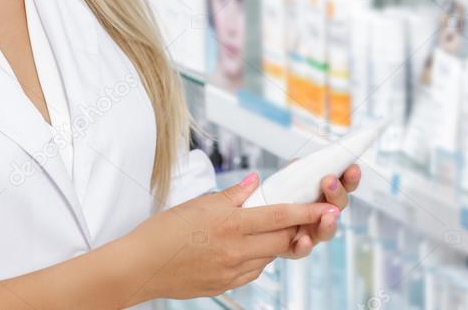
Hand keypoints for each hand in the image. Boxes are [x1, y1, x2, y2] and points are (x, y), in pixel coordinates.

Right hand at [123, 172, 336, 302]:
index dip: (307, 211)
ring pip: (269, 257)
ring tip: (270, 230)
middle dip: (298, 228)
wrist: (141, 266)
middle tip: (306, 217)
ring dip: (276, 243)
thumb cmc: (164, 231)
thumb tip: (254, 183)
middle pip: (282, 240)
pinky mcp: (225, 285)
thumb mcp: (199, 203)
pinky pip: (253, 272)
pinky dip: (258, 259)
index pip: (280, 216)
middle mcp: (236, 251)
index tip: (327, 207)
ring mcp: (231, 271)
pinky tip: (250, 249)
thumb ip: (232, 195)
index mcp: (231, 224)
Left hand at [281, 164, 361, 258]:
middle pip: (338, 205)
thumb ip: (292, 172)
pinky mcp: (295, 248)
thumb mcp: (283, 181)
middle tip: (329, 182)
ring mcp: (311, 232)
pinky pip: (302, 249)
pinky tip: (305, 240)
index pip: (341, 184)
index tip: (352, 168)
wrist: (257, 229)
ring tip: (328, 216)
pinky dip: (305, 246)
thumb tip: (297, 162)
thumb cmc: (275, 201)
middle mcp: (321, 214)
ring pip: (326, 230)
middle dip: (338, 193)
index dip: (349, 177)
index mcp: (322, 194)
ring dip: (329, 222)